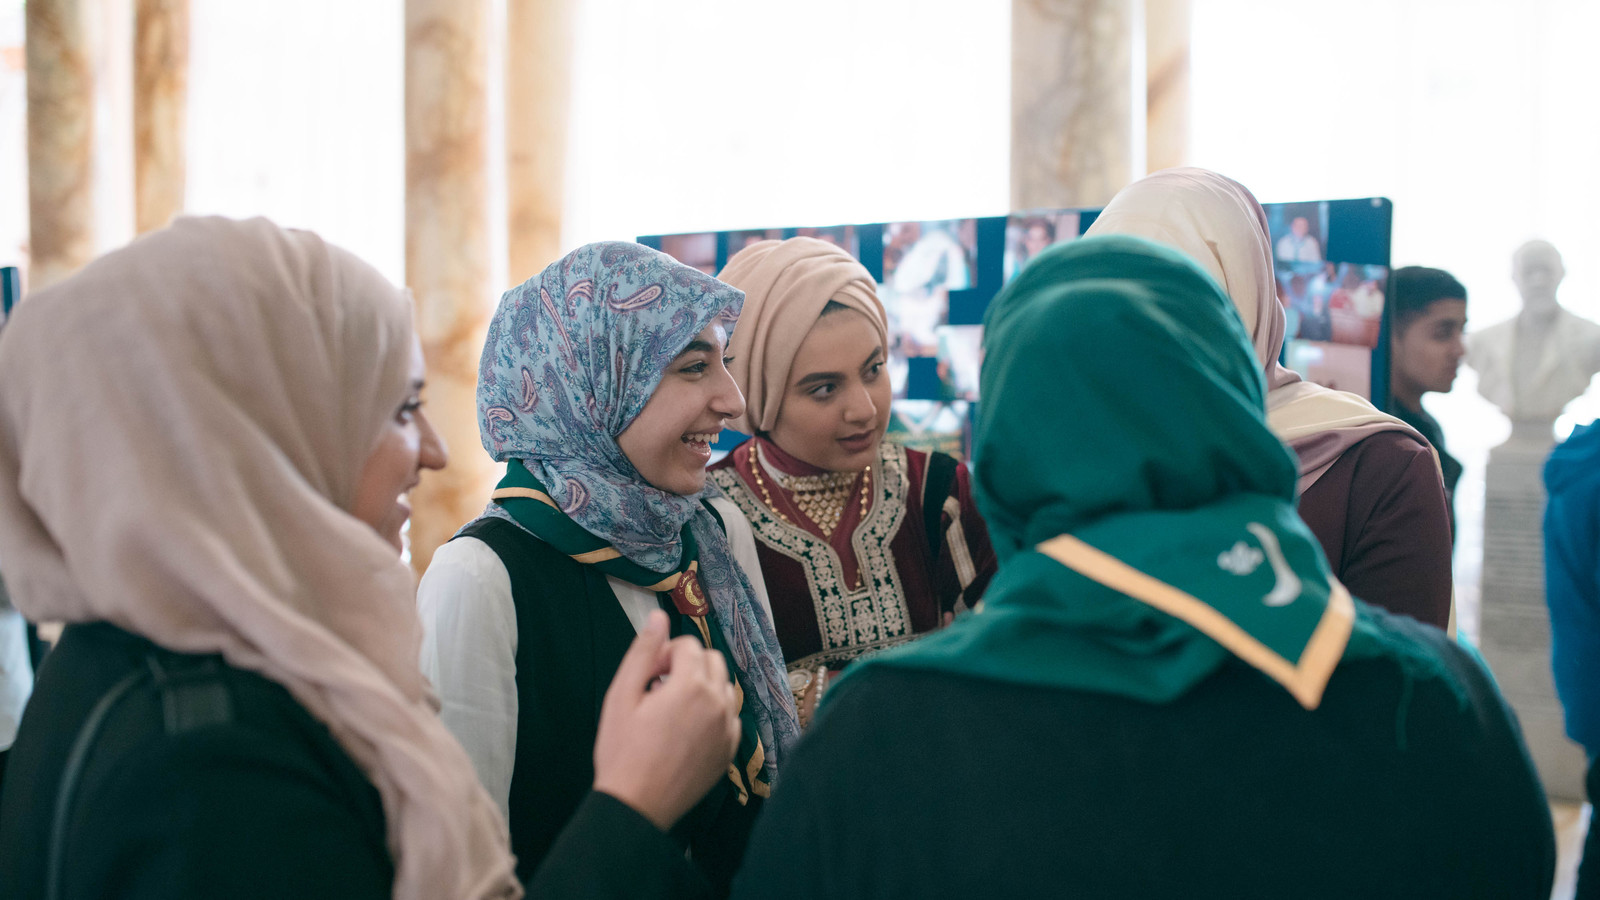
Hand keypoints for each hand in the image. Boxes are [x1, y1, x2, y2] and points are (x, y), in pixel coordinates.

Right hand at [592, 610, 740, 830]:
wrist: (636, 805)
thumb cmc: (622, 751)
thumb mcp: (622, 696)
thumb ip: (644, 652)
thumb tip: (658, 617)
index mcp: (691, 686)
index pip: (689, 645)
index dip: (665, 654)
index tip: (648, 676)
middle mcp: (718, 703)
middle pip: (712, 660)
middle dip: (687, 665)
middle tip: (659, 688)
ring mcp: (728, 728)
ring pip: (723, 687)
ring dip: (701, 687)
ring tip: (671, 710)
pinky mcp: (729, 750)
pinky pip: (729, 717)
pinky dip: (712, 714)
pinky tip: (686, 730)